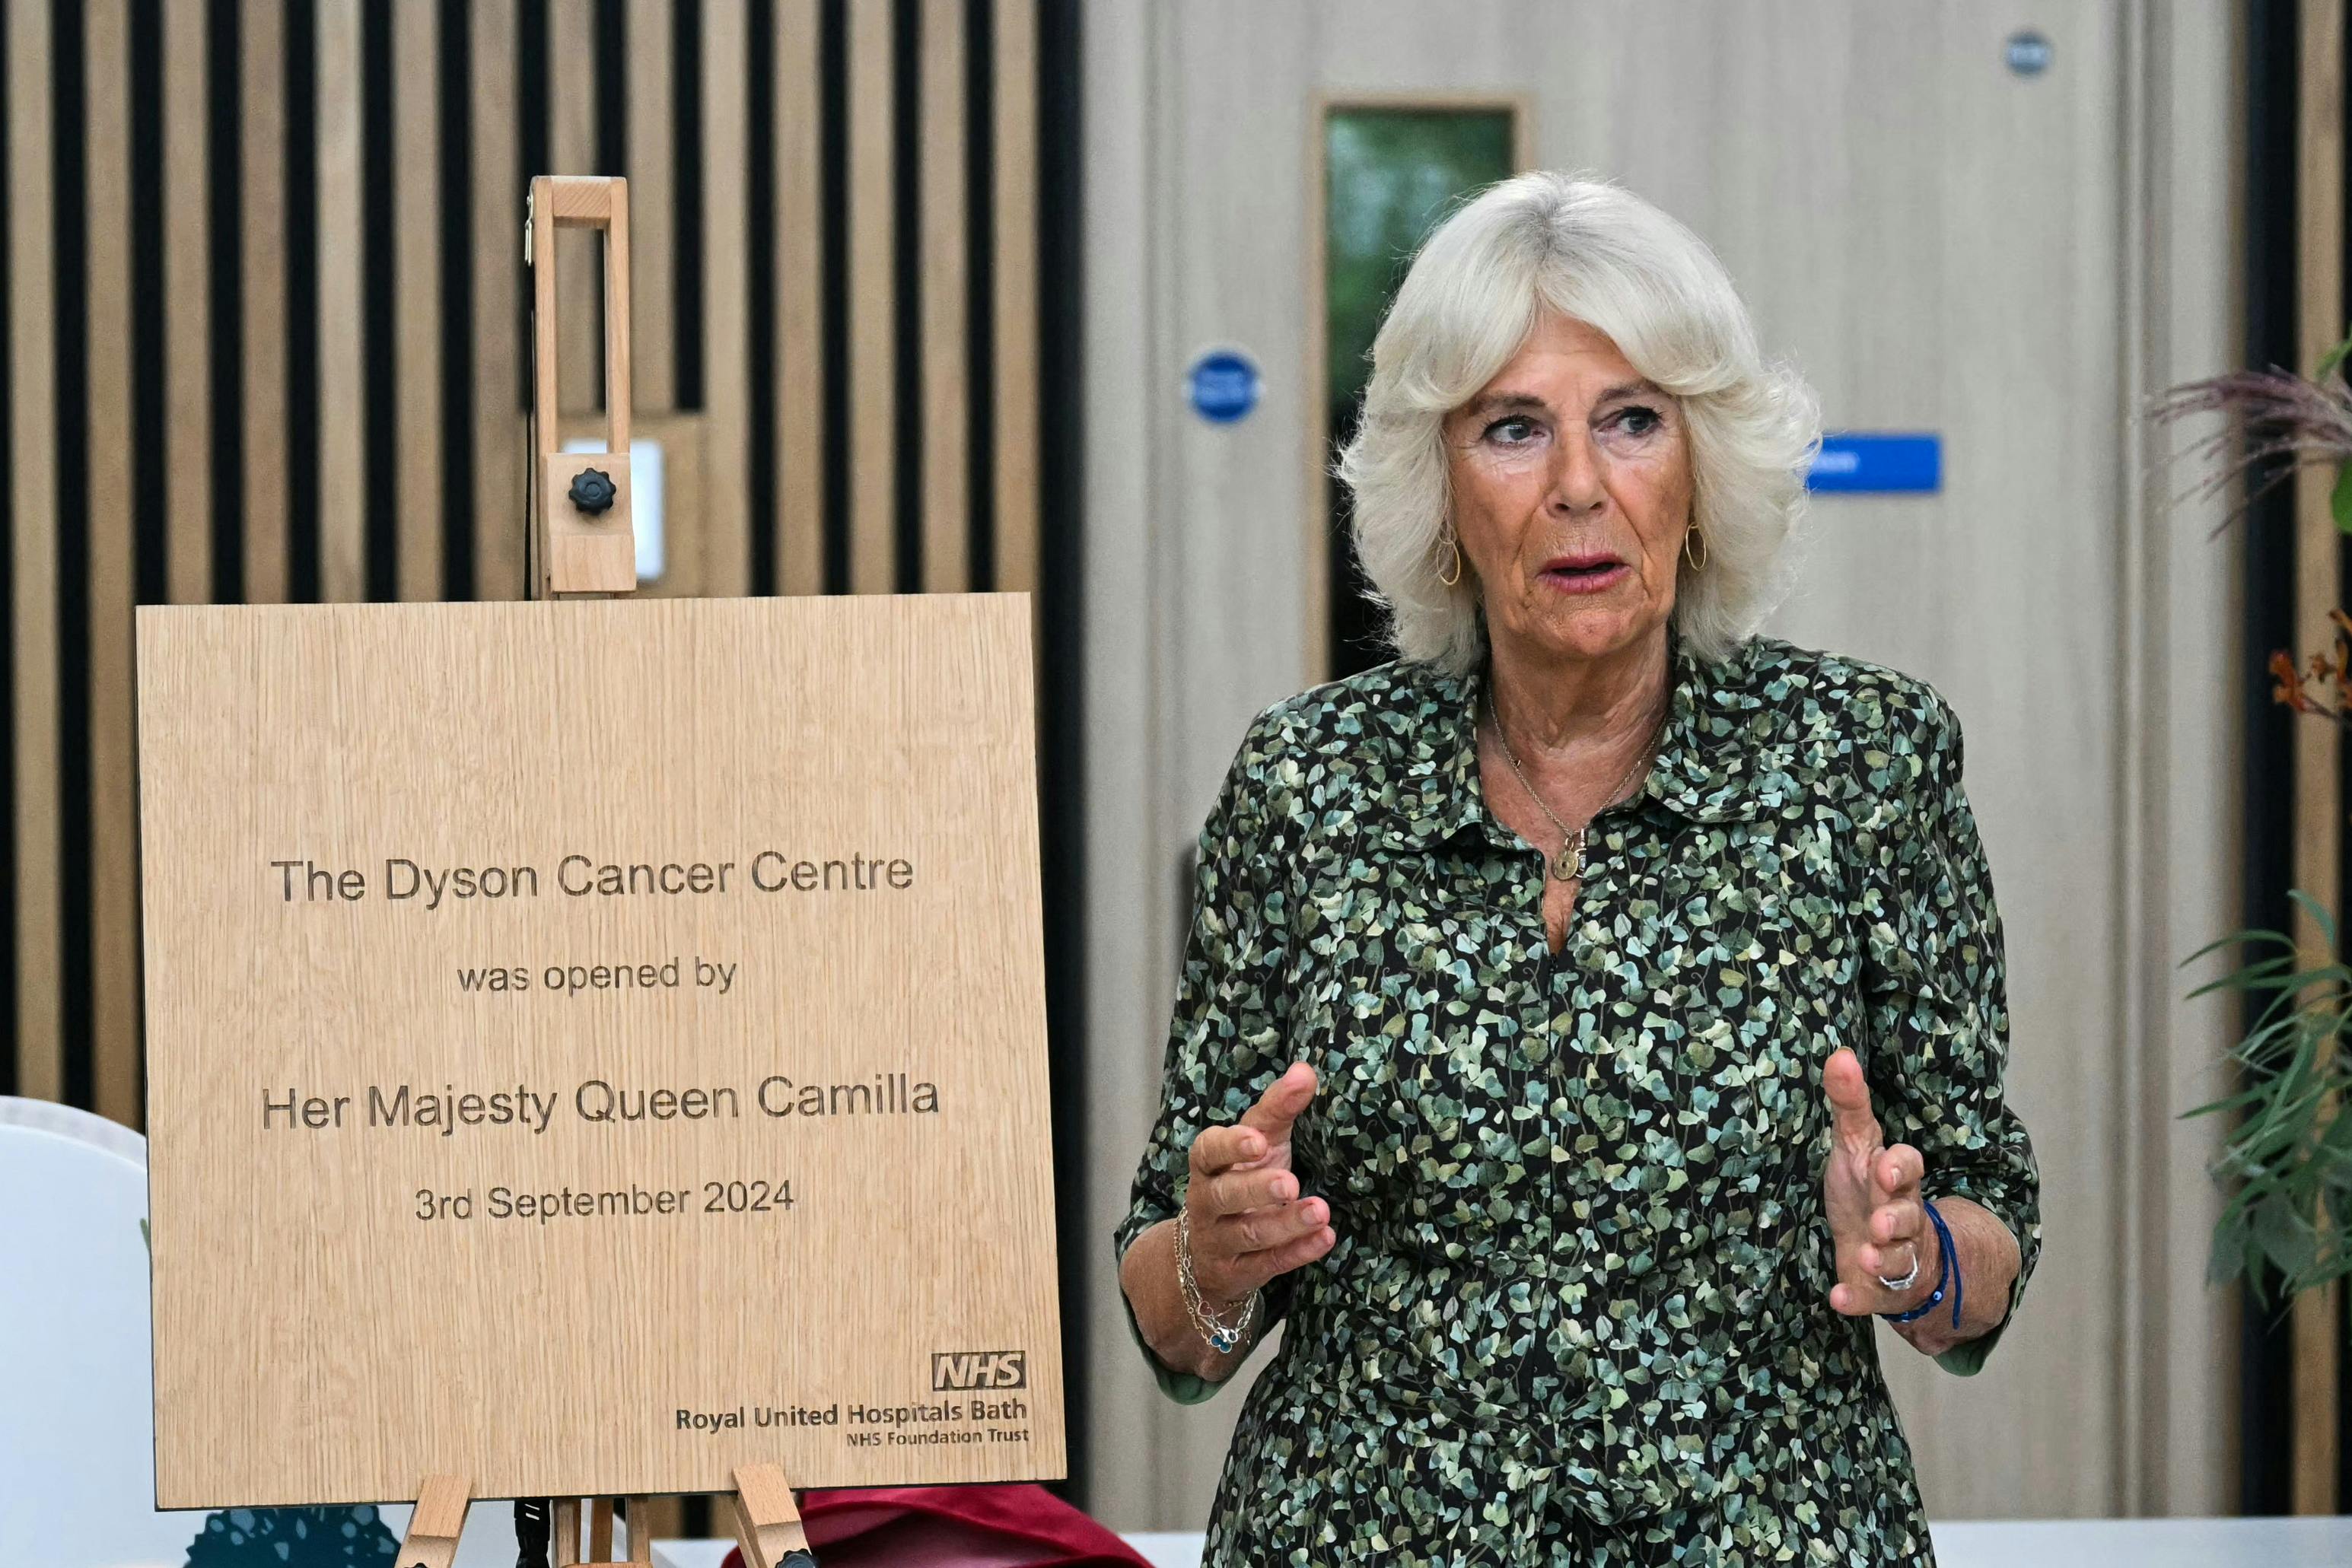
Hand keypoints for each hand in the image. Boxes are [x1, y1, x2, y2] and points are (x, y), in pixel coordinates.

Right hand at [1179, 1061, 1335, 1310]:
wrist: (1207, 1256)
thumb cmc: (1241, 1182)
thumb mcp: (1257, 1145)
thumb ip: (1277, 1110)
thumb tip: (1305, 1070)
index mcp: (1208, 1165)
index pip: (1208, 1151)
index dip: (1230, 1145)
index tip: (1257, 1140)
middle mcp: (1206, 1203)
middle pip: (1225, 1194)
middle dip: (1256, 1188)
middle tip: (1289, 1183)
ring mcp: (1219, 1242)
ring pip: (1249, 1233)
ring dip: (1286, 1223)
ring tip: (1320, 1210)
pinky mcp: (1237, 1273)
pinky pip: (1267, 1264)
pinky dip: (1297, 1252)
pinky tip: (1326, 1238)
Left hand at [1822, 1046, 1932, 1317]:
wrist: (1881, 1248)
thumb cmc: (1866, 1188)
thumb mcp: (1856, 1145)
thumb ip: (1850, 1104)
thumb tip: (1839, 1053)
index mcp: (1895, 1180)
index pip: (1909, 1167)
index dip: (1900, 1168)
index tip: (1883, 1168)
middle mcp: (1901, 1219)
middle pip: (1908, 1217)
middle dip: (1897, 1219)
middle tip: (1881, 1221)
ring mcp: (1894, 1257)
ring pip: (1898, 1260)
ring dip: (1883, 1259)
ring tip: (1864, 1255)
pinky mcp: (1878, 1290)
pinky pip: (1871, 1298)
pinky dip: (1856, 1299)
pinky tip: (1839, 1300)